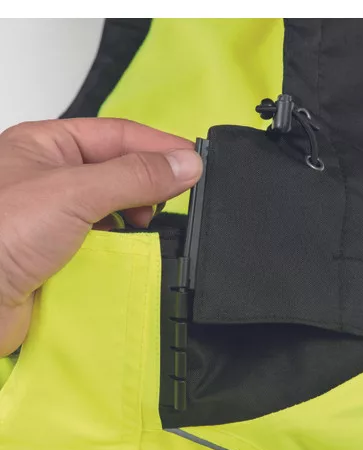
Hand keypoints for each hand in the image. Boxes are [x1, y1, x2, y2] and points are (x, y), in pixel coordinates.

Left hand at [0, 118, 201, 355]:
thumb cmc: (2, 234)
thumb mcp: (75, 191)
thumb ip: (134, 176)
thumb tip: (188, 164)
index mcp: (48, 146)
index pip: (118, 135)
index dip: (159, 145)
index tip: (195, 162)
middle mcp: (53, 178)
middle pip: (119, 170)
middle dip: (148, 182)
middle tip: (174, 198)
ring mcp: (57, 219)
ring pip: (115, 209)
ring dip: (137, 217)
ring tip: (151, 226)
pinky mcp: (62, 255)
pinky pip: (106, 242)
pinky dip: (124, 246)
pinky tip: (133, 251)